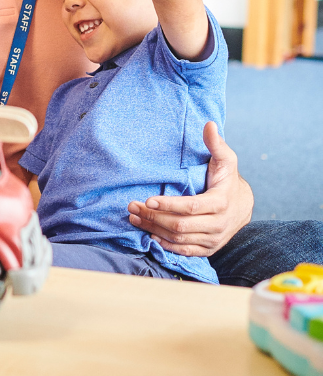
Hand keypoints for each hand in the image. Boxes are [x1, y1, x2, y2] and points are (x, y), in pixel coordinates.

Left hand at [128, 122, 253, 256]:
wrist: (243, 206)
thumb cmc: (228, 179)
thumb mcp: (226, 160)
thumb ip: (216, 144)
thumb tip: (209, 124)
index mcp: (221, 202)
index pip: (191, 207)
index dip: (169, 204)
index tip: (148, 199)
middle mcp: (218, 224)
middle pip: (180, 225)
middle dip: (153, 217)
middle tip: (132, 207)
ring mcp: (214, 239)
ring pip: (179, 239)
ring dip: (154, 229)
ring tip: (134, 218)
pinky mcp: (208, 248)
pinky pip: (184, 251)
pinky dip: (165, 245)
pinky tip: (149, 234)